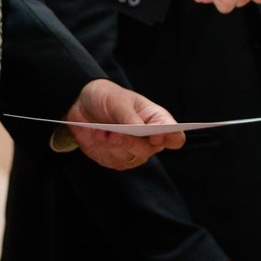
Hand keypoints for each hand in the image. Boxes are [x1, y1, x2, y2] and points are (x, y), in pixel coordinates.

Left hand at [66, 78, 184, 170]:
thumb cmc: (109, 98)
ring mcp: (133, 152)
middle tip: (115, 133)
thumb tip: (138, 129)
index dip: (169, 139)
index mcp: (157, 121)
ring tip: (101, 130)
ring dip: (112, 145)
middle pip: (149, 150)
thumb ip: (129, 117)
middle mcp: (149, 141)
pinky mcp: (115, 160)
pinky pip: (112, 161)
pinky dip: (102, 148)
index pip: (175, 138)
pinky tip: (97, 134)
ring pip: (129, 158)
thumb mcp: (118, 101)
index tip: (155, 136)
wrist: (84, 105)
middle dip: (130, 142)